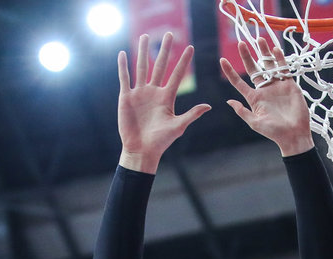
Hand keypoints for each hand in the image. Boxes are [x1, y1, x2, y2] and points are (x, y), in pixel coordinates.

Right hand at [118, 33, 210, 172]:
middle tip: (168, 34)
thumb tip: (208, 106)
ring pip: (141, 67)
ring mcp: (139, 93)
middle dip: (164, 50)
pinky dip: (123, 66)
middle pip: (160, 66)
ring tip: (145, 36)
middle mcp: (154, 92)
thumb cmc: (161, 141)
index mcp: (167, 97)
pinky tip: (123, 54)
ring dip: (142, 52)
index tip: (190, 47)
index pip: (177, 74)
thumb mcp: (178, 126)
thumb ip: (192, 114)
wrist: (142, 150)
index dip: (183, 61)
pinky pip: (125, 78)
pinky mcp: (126, 97)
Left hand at [220, 37, 312, 156]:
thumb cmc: (273, 132)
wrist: (294, 134)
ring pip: (269, 66)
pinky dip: (280, 60)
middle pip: (254, 69)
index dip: (230, 72)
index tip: (222, 60)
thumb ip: (242, 111)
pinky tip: (275, 50)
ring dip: (264, 53)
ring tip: (259, 40)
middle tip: (240, 43)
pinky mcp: (290, 86)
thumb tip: (228, 101)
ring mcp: (277, 86)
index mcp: (254, 98)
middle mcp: (264, 90)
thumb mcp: (254, 123)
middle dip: (247, 56)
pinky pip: (284, 69)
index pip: (239, 82)